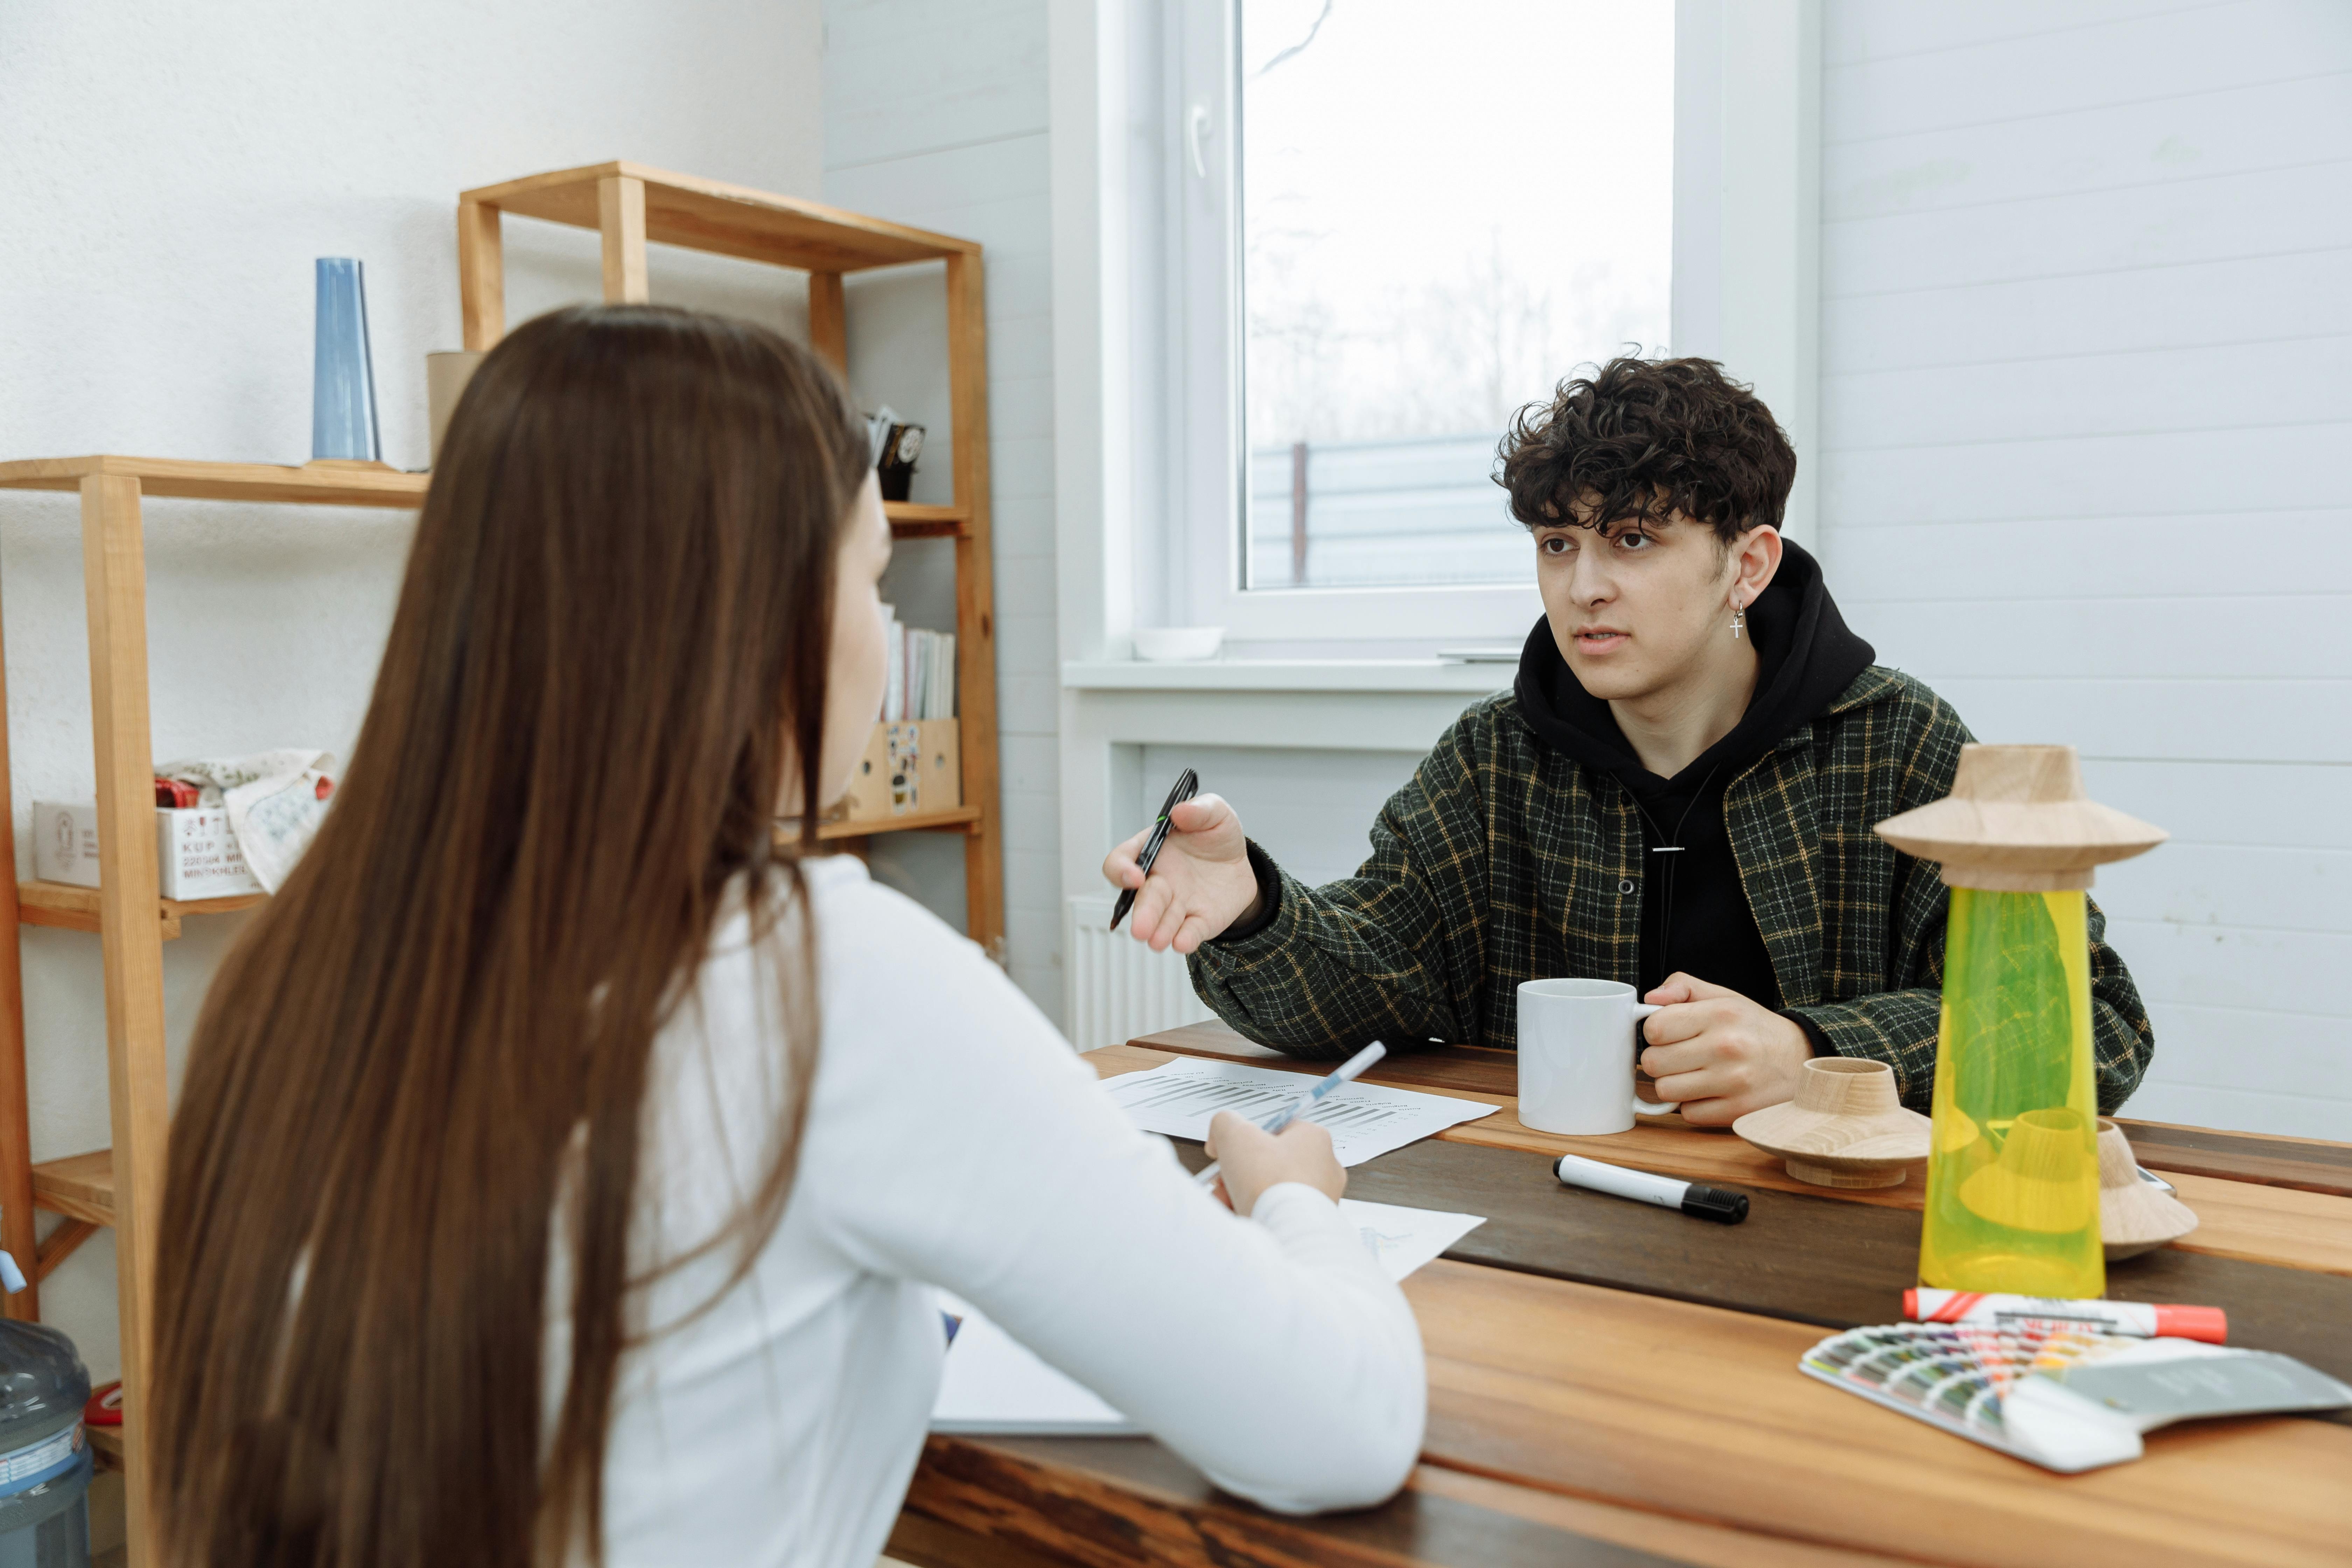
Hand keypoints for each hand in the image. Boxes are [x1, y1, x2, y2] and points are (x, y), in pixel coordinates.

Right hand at [1101, 793, 1259, 953]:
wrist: (1240, 862)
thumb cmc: (1215, 835)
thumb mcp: (1215, 813)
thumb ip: (1200, 810)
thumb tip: (1179, 813)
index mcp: (1151, 852)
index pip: (1120, 862)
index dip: (1121, 871)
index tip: (1135, 877)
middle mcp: (1158, 882)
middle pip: (1142, 900)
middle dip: (1142, 914)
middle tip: (1140, 929)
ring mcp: (1177, 905)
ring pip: (1162, 921)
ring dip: (1158, 932)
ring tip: (1158, 941)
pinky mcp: (1199, 921)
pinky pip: (1189, 933)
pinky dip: (1184, 939)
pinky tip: (1182, 942)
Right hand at [1203, 1111, 1344, 1215]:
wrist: (1285, 1234)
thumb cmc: (1270, 1183)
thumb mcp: (1234, 1134)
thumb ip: (1224, 1123)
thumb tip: (1219, 1138)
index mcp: (1314, 1139)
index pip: (1275, 1130)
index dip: (1246, 1140)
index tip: (1231, 1151)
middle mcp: (1324, 1169)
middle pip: (1269, 1164)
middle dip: (1239, 1173)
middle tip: (1224, 1180)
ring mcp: (1320, 1198)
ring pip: (1271, 1191)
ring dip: (1243, 1195)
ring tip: (1227, 1203)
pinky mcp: (1310, 1224)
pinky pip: (1278, 1214)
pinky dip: (1257, 1214)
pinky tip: (1241, 1218)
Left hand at [1637, 973, 1814, 1126]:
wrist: (1800, 1060)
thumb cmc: (1753, 1028)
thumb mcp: (1723, 996)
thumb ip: (1683, 987)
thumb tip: (1649, 998)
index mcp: (1720, 1014)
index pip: (1654, 1028)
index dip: (1655, 1031)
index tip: (1669, 1033)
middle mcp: (1727, 1047)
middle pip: (1653, 1063)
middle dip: (1660, 1059)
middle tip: (1680, 1055)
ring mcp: (1733, 1082)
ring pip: (1665, 1091)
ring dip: (1674, 1084)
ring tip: (1694, 1073)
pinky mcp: (1737, 1111)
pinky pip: (1687, 1113)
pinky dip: (1694, 1104)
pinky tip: (1711, 1091)